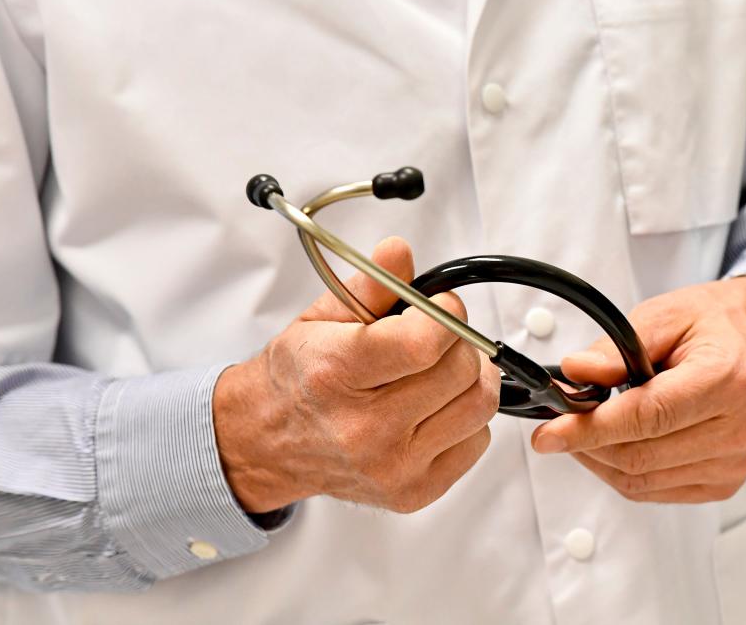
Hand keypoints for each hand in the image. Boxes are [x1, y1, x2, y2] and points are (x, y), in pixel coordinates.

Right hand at [214, 237, 499, 513]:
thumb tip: (399, 253)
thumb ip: (369, 286)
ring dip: (472, 378)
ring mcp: (392, 466)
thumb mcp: (321, 318)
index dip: (446, 316)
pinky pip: (476, 442)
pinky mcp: (413, 492)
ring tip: (445, 368)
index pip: (421, 344)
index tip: (442, 306)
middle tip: (441, 336)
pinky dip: (467, 417)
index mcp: (336, 375)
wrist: (267, 442)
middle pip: (459, 373)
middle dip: (460, 342)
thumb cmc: (299, 379)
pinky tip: (437, 407)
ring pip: (478, 406)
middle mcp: (364, 429)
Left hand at [530, 276, 745, 502]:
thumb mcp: (664, 315)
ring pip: (643, 481)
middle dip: (588, 444)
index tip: (549, 434)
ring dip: (601, 460)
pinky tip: (617, 444)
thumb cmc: (715, 325)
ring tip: (586, 429)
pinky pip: (657, 491)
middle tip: (559, 424)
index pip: (648, 417)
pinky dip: (625, 472)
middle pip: (641, 456)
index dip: (591, 429)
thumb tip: (576, 374)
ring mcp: (734, 461)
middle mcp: (738, 427)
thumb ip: (617, 348)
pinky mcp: (725, 481)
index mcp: (728, 378)